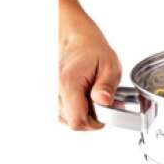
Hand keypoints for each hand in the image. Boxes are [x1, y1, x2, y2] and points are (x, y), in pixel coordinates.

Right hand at [58, 11, 120, 130]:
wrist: (78, 40)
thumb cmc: (93, 50)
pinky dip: (77, 110)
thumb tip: (104, 101)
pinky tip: (85, 97)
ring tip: (92, 96)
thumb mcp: (109, 65)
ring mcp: (54, 95)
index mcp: (70, 84)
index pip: (77, 120)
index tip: (104, 109)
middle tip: (101, 100)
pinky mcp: (55, 97)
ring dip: (84, 114)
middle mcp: (57, 91)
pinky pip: (66, 114)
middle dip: (91, 118)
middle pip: (73, 123)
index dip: (95, 122)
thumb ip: (106, 86)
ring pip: (68, 120)